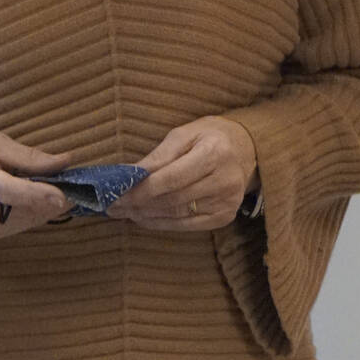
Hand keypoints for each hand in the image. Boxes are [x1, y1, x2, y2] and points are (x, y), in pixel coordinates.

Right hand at [0, 130, 73, 239]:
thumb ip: (30, 156)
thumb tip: (67, 161)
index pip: (7, 191)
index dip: (36, 194)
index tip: (64, 196)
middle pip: (24, 208)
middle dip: (51, 197)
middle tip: (67, 180)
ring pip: (28, 219)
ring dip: (44, 205)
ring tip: (44, 185)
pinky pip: (21, 224)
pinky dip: (32, 212)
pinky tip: (29, 198)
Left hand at [109, 116, 258, 231]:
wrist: (247, 148)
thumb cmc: (209, 136)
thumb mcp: (183, 134)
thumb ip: (158, 156)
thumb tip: (130, 174)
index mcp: (214, 153)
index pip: (171, 178)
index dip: (141, 190)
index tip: (117, 195)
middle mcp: (224, 181)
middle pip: (173, 199)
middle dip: (139, 205)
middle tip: (113, 206)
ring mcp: (227, 202)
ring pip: (178, 214)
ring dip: (146, 216)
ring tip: (123, 213)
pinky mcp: (225, 216)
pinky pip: (187, 225)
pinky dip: (162, 224)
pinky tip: (143, 219)